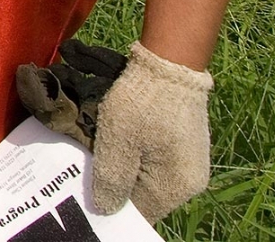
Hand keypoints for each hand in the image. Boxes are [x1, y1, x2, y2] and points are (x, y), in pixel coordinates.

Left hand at [91, 42, 213, 222]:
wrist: (169, 62)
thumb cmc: (144, 102)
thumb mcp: (118, 141)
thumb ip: (111, 179)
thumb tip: (106, 209)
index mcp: (175, 187)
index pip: (139, 211)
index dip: (111, 203)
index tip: (86, 191)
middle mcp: (188, 181)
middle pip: (143, 195)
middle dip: (114, 184)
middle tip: (86, 168)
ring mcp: (188, 162)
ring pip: (146, 177)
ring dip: (122, 167)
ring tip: (97, 152)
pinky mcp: (182, 145)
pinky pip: (153, 160)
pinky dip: (133, 154)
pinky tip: (115, 141)